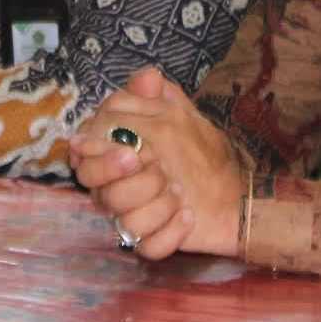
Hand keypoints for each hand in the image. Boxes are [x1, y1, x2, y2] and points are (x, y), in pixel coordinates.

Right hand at [70, 67, 246, 260]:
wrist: (236, 192)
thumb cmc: (202, 152)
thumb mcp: (182, 116)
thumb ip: (158, 97)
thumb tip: (147, 76)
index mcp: (114, 154)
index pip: (84, 154)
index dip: (100, 154)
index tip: (131, 149)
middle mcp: (116, 187)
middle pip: (94, 188)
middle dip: (123, 178)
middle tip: (153, 166)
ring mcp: (132, 217)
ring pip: (122, 218)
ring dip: (157, 202)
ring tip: (181, 191)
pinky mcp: (150, 242)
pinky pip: (147, 246)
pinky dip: (170, 232)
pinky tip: (187, 216)